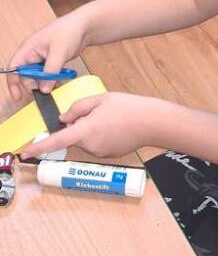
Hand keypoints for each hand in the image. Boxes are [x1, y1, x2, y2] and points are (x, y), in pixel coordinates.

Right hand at [7, 10, 89, 100]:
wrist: (85, 27)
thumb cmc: (69, 30)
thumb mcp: (59, 52)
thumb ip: (50, 72)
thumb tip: (43, 89)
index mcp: (28, 48)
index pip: (14, 68)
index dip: (13, 83)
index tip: (18, 96)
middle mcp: (32, 54)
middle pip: (26, 75)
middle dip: (34, 84)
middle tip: (46, 89)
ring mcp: (42, 58)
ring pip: (37, 77)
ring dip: (45, 83)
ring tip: (56, 82)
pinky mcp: (51, 62)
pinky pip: (47, 76)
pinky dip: (52, 80)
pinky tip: (60, 80)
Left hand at [21, 92, 152, 160]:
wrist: (153, 123)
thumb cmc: (129, 108)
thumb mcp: (100, 99)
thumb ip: (77, 108)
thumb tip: (64, 119)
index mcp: (85, 131)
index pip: (56, 140)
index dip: (39, 147)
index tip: (25, 152)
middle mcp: (90, 146)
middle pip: (74, 135)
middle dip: (79, 125)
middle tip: (98, 112)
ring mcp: (100, 153)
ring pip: (86, 140)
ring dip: (91, 130)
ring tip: (112, 118)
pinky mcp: (109, 155)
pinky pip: (97, 144)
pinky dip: (101, 136)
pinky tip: (116, 127)